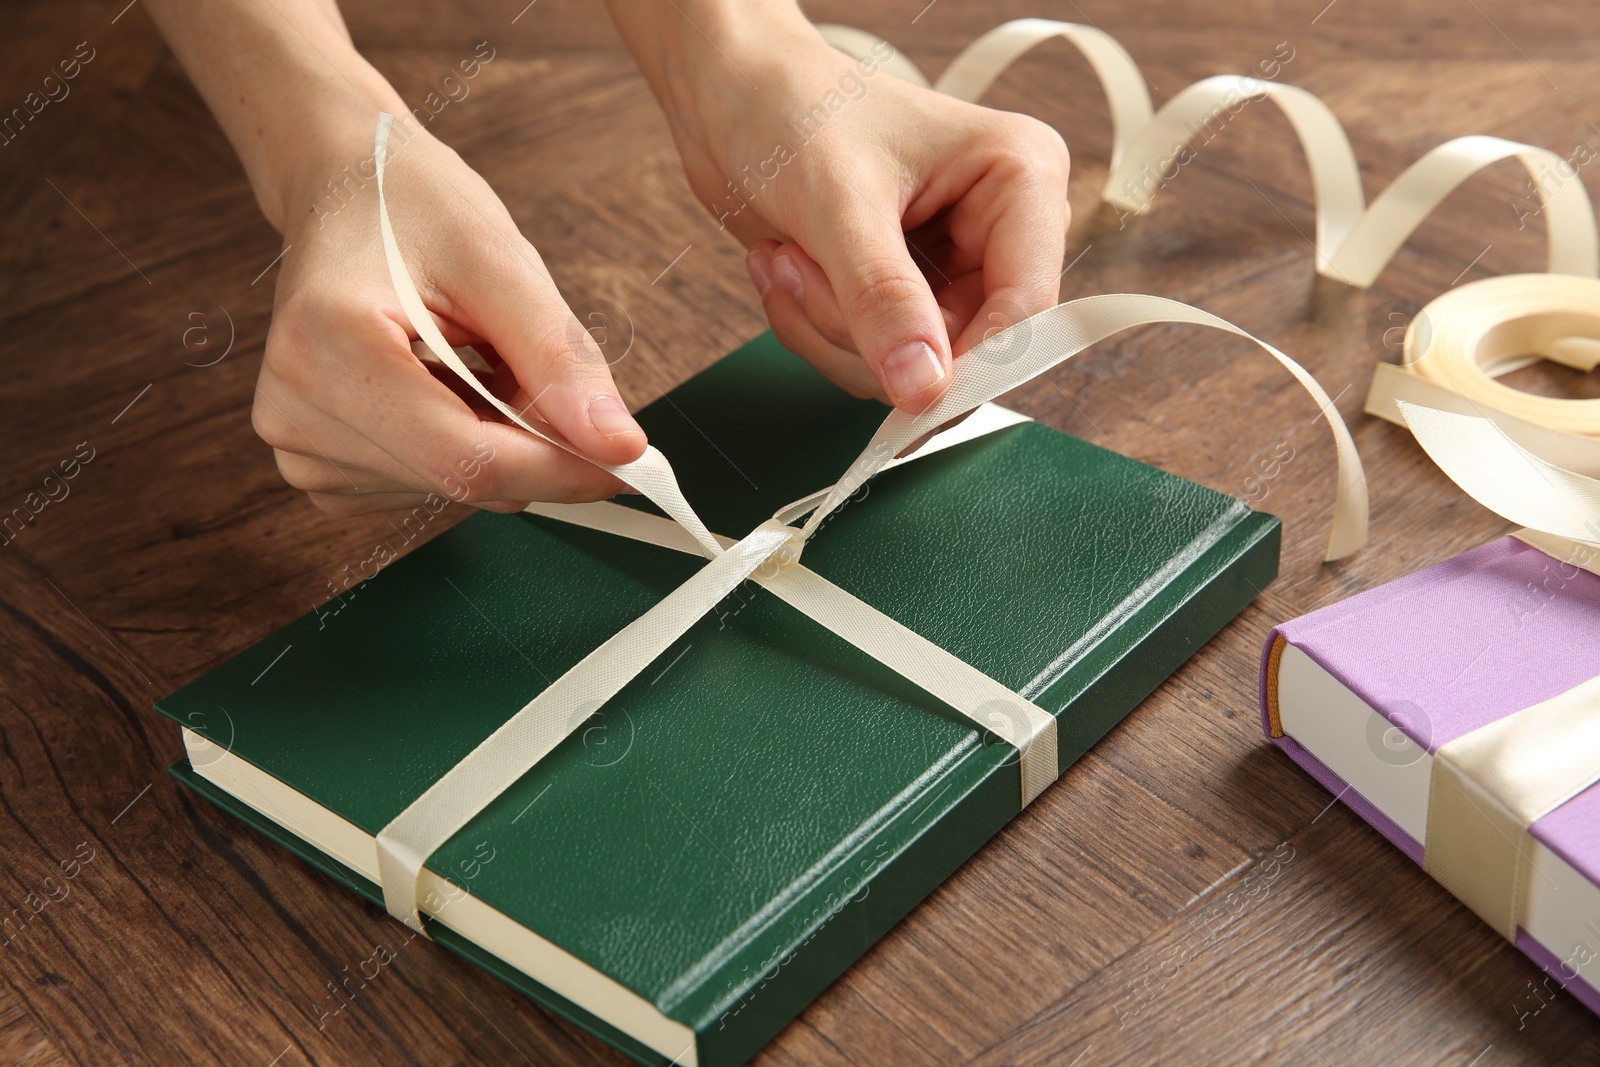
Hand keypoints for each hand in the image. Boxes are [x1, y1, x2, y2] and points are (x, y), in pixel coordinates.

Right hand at [253, 114, 647, 515]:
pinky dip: (469, 442)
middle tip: (549, 374)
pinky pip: (431, 483)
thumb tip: (618, 447)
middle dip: (536, 444)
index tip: (631, 461)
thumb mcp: (500, 263)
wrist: (346, 189)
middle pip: (463, 479)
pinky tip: (454, 384)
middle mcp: (294, 413)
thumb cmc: (412, 207)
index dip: (562, 468)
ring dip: (502, 438)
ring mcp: (299, 448)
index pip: (467, 460)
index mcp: (327, 349)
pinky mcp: (318, 466)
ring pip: (456, 488)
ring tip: (481, 357)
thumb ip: (560, 360)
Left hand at [612, 5, 1069, 411]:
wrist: (728, 94)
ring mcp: (947, 268)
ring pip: (908, 368)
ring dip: (827, 329)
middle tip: (800, 273)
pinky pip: (870, 361)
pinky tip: (785, 270)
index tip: (904, 388)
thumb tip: (924, 387)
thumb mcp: (837, 202)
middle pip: (961, 349)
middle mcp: (996, 230)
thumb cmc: (790, 107)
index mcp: (1020, 179)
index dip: (966, 359)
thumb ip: (883, 298)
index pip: (1028, 307)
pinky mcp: (900, 296)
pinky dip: (814, 329)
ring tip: (785, 258)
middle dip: (864, 332)